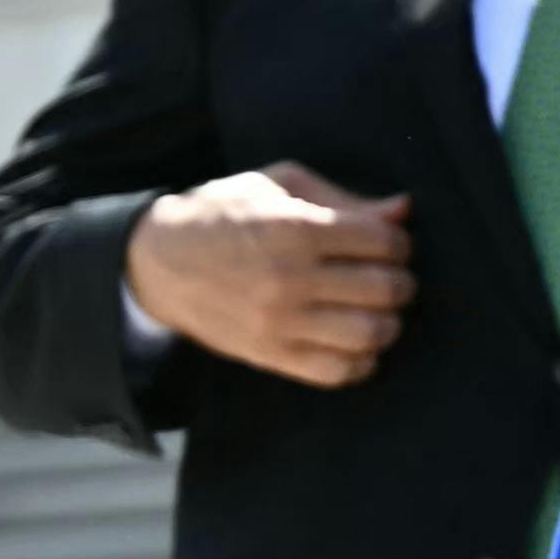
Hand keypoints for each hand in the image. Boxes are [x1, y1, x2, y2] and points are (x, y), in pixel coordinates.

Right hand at [127, 164, 413, 386]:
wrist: (155, 261)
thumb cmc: (224, 215)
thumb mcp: (276, 186)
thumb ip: (343, 198)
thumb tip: (403, 209)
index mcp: (294, 228)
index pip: (383, 241)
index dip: (397, 242)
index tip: (387, 245)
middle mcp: (289, 277)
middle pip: (386, 289)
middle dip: (400, 281)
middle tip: (386, 277)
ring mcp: (279, 321)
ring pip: (371, 334)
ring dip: (387, 323)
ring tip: (373, 311)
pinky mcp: (270, 355)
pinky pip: (339, 372)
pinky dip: (362, 362)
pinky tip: (354, 342)